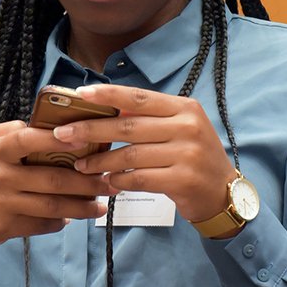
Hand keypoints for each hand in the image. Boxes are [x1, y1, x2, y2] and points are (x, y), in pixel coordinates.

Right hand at [0, 120, 110, 260]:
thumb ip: (8, 131)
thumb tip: (41, 125)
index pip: (28, 140)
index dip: (57, 139)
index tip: (85, 140)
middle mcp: (0, 178)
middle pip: (52, 179)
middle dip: (86, 181)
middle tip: (109, 180)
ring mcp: (3, 205)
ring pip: (52, 206)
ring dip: (81, 207)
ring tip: (100, 206)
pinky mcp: (5, 228)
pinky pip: (40, 226)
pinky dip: (59, 222)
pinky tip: (73, 218)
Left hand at [60, 85, 239, 230]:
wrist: (223, 192)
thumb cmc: (193, 157)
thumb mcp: (180, 128)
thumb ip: (150, 117)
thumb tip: (109, 106)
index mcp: (184, 108)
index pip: (139, 97)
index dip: (108, 94)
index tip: (80, 94)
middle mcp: (187, 127)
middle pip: (128, 125)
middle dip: (91, 130)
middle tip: (64, 135)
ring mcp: (187, 154)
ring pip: (130, 155)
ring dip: (101, 161)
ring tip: (82, 165)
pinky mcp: (182, 180)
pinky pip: (139, 178)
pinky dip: (118, 180)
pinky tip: (107, 181)